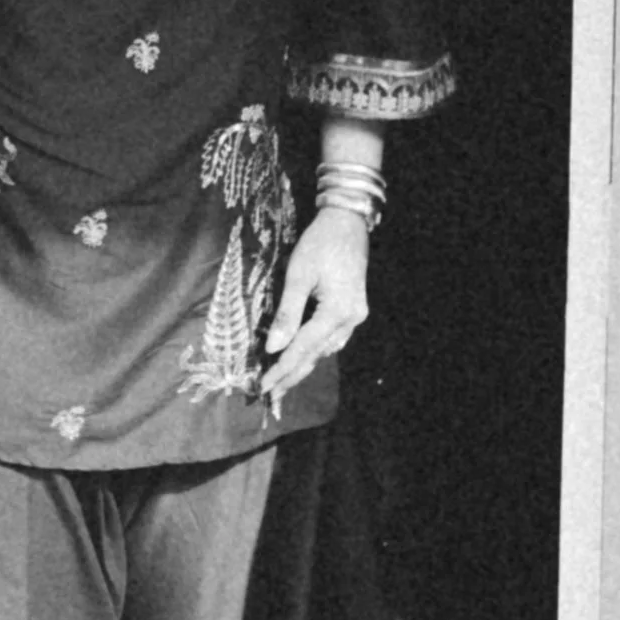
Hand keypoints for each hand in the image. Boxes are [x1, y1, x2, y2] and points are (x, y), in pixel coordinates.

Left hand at [261, 206, 370, 408]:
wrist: (348, 222)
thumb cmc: (320, 243)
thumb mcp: (298, 275)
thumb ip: (287, 314)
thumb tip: (273, 348)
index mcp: (337, 312)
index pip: (303, 349)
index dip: (282, 369)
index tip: (264, 386)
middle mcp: (350, 320)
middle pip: (316, 355)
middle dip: (292, 376)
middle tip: (271, 397)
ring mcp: (354, 316)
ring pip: (324, 349)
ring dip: (302, 365)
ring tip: (281, 382)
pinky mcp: (352, 310)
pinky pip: (330, 338)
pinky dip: (313, 350)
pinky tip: (301, 356)